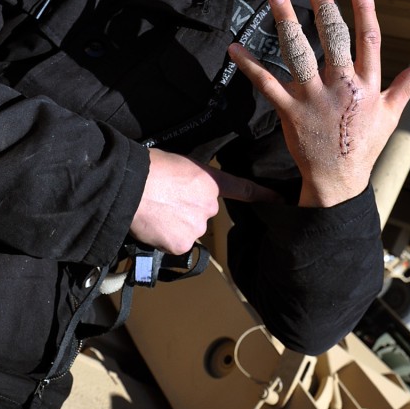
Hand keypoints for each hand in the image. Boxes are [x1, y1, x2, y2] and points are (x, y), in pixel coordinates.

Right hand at [130, 149, 278, 253]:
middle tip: (164, 201)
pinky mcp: (183, 244)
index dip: (263, 195)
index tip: (279, 200)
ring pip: (188, 230)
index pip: (243, 188)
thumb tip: (185, 190)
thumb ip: (191, 180)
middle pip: (201, 213)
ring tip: (155, 211)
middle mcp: (209, 205)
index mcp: (209, 181)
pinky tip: (153, 225)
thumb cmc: (149, 168)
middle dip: (186, 211)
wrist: (131, 186)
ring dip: (175, 226)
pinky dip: (165, 238)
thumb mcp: (178, 164)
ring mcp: (197, 226)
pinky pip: (176, 244)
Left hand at [229, 0, 409, 207]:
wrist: (338, 180)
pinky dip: (250, 66)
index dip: (365, 9)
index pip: (369, 39)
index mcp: (367, 84)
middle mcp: (342, 87)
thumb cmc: (364, 144)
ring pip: (299, 54)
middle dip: (325, 7)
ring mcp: (314, 98)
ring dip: (286, 24)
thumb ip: (408, 85)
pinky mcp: (290, 111)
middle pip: (334, 39)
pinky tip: (235, 48)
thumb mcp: (391, 114)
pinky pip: (267, 84)